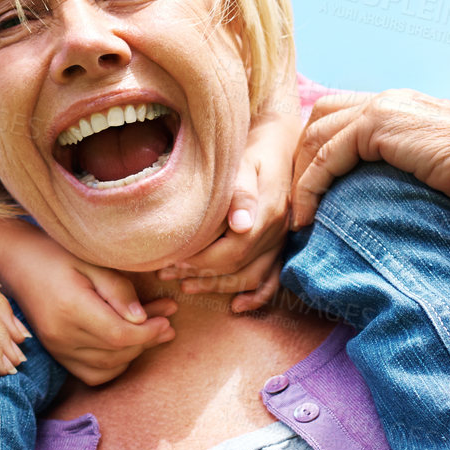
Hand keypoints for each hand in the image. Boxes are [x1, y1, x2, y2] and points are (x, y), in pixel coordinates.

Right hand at [0, 224, 176, 385]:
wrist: (18, 263)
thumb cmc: (57, 254)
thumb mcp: (92, 261)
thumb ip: (118, 290)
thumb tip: (141, 319)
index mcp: (71, 308)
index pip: (119, 335)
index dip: (148, 333)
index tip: (167, 318)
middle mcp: (61, 335)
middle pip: (116, 353)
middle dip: (148, 340)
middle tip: (168, 321)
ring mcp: (56, 348)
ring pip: (107, 368)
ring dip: (134, 353)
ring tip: (154, 332)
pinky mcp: (56, 354)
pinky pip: (92, 374)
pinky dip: (114, 366)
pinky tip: (127, 347)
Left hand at [157, 111, 300, 311]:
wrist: (282, 143)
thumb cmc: (254, 150)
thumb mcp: (245, 162)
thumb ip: (241, 192)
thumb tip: (241, 226)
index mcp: (267, 213)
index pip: (232, 251)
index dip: (201, 261)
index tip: (173, 260)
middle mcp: (277, 232)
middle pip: (238, 267)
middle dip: (200, 274)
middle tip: (167, 274)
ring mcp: (281, 241)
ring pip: (252, 277)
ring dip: (219, 287)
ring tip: (186, 287)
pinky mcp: (281, 244)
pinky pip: (274, 279)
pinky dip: (258, 296)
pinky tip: (237, 306)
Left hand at [289, 88, 449, 235]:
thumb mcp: (442, 173)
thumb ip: (414, 173)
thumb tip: (402, 206)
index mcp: (406, 108)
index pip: (342, 117)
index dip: (319, 152)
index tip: (310, 195)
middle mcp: (391, 100)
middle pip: (319, 118)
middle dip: (300, 160)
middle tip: (296, 205)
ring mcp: (384, 107)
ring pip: (315, 135)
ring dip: (298, 176)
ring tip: (297, 217)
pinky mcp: (379, 126)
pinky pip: (326, 156)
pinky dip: (309, 188)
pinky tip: (306, 219)